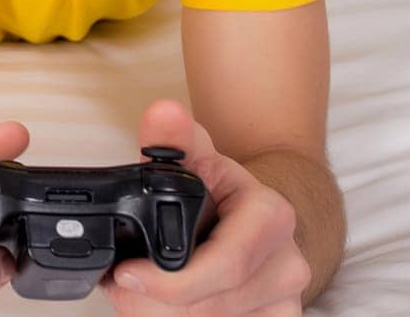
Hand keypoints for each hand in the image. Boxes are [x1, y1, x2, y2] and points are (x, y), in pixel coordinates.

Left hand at [103, 99, 310, 315]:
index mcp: (271, 218)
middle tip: (120, 287)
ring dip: (162, 316)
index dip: (169, 281)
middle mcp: (289, 264)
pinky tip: (168, 308)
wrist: (257, 217)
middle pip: (211, 306)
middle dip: (154, 303)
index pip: (224, 265)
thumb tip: (163, 113)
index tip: (125, 274)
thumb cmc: (218, 190)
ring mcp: (287, 301)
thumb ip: (171, 140)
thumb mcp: (194, 159)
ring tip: (139, 293)